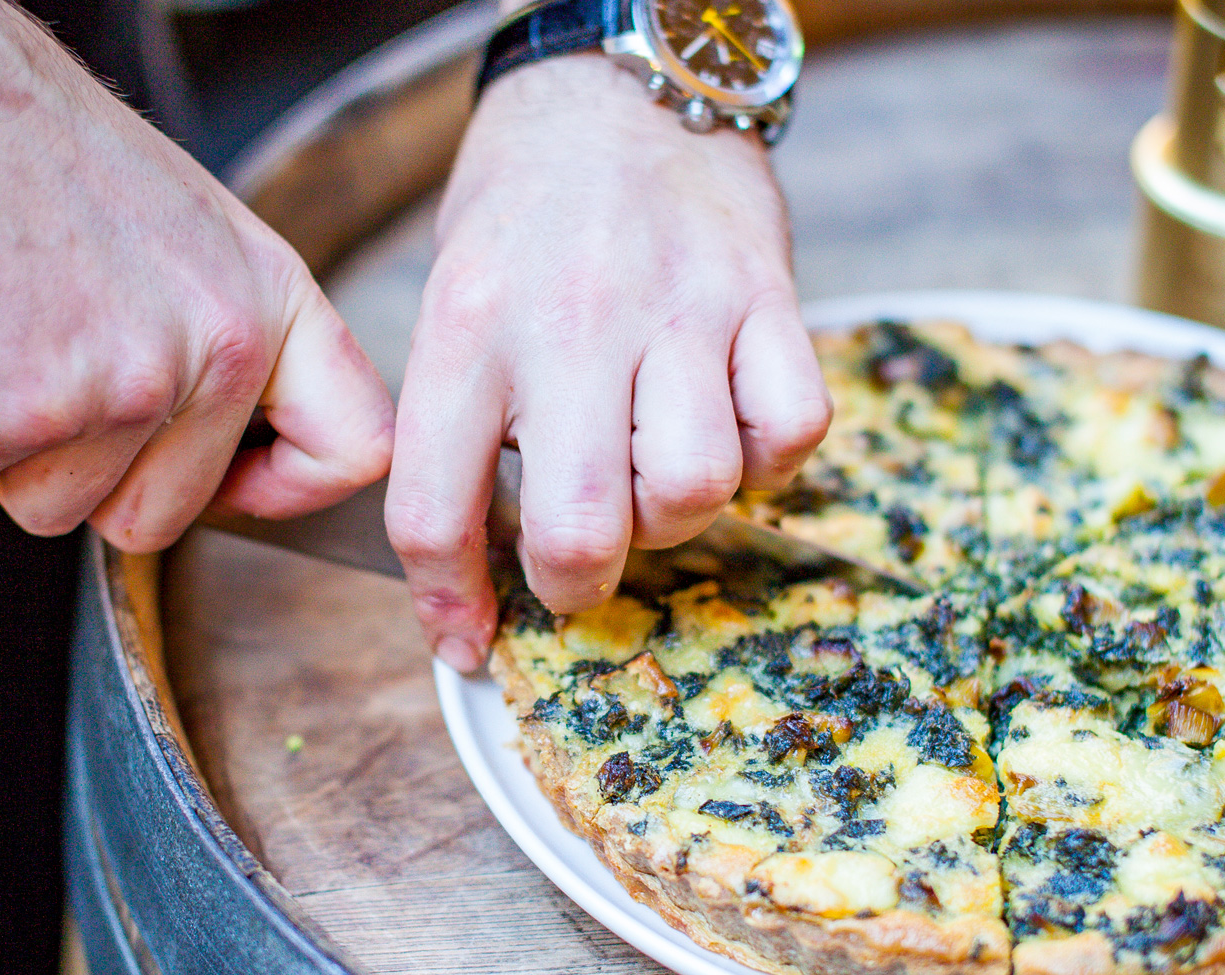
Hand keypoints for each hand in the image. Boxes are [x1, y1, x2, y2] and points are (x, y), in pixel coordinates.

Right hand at [0, 0, 392, 551]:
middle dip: (82, 474)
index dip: (288, 490)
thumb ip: (218, 343)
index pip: (354, 446)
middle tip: (35, 365)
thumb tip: (230, 468)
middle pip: (160, 515)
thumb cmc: (21, 144)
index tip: (232, 485)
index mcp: (268, 300)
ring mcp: (123, 385)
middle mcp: (215, 347)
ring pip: (53, 508)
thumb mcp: (184, 232)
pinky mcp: (19, 412)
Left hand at [384, 53, 830, 671]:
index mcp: (468, 326)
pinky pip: (790, 430)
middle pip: (583, 527)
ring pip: (695, 489)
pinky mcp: (765, 297)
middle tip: (579, 565)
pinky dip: (768, 458)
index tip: (467, 640)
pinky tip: (731, 425)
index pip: (434, 508)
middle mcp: (569, 323)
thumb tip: (471, 570)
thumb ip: (457, 423)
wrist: (618, 85)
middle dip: (579, 584)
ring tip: (654, 473)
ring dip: (676, 516)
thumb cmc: (526, 211)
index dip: (447, 602)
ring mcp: (677, 309)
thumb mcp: (454, 299)